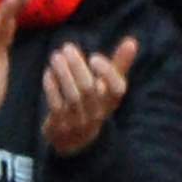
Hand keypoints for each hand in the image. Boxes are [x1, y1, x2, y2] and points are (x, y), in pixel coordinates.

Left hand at [39, 32, 136, 159]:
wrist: (77, 141)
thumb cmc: (94, 103)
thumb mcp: (108, 87)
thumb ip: (119, 64)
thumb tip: (132, 41)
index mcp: (111, 102)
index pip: (117, 89)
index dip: (107, 72)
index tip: (94, 57)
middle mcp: (97, 112)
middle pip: (90, 89)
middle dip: (77, 66)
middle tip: (67, 47)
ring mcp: (79, 120)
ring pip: (72, 96)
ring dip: (63, 73)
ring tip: (56, 56)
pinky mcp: (61, 125)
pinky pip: (56, 105)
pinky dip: (52, 87)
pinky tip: (48, 72)